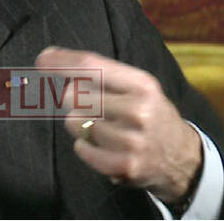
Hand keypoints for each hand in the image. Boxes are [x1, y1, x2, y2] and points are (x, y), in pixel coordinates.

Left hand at [35, 46, 201, 204]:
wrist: (181, 157)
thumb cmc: (150, 114)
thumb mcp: (138, 87)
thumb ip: (102, 75)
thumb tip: (52, 62)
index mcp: (142, 84)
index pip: (92, 66)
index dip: (63, 61)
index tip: (42, 58)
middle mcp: (139, 110)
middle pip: (77, 96)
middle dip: (72, 98)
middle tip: (88, 105)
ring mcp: (132, 140)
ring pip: (75, 123)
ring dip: (80, 125)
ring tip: (103, 128)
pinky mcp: (124, 166)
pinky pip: (81, 149)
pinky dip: (84, 146)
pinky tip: (102, 146)